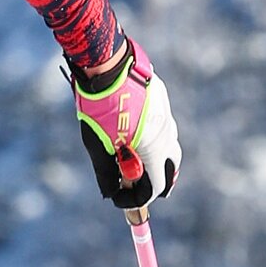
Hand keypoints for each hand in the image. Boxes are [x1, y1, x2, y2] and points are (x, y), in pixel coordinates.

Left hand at [72, 37, 180, 208]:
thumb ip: (106, 173)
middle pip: (169, 170)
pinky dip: (152, 141)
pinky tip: (134, 138)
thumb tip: (110, 193)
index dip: (136, 200)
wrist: (109, 66)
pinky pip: (162, 129)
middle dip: (154, 185)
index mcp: (153, 150)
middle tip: (138, 192)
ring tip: (135, 168)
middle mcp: (167, 135)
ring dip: (154, 162)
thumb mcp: (96, 146)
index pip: (153, 188)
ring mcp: (167, 117)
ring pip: (168, 148)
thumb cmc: (99, 109)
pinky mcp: (162, 102)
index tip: (120, 200)